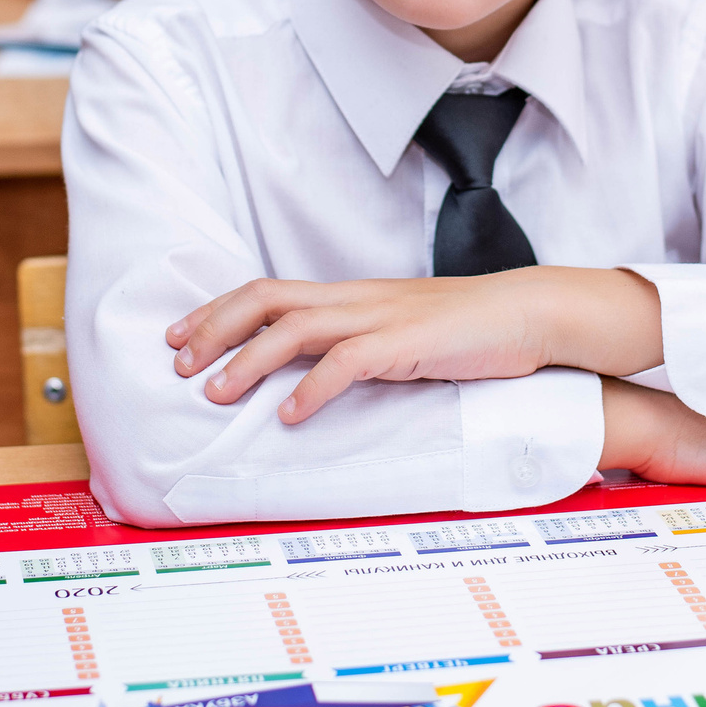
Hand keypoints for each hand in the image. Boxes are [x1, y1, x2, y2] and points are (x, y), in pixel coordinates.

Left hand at [166, 267, 662, 422]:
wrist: (528, 313)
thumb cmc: (466, 330)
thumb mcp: (397, 333)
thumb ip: (354, 345)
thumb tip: (308, 377)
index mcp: (350, 297)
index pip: (267, 291)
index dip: (216, 311)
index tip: (178, 338)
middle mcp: (355, 299)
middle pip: (266, 298)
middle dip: (214, 329)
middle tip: (177, 364)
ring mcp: (380, 317)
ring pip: (296, 326)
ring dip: (249, 360)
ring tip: (218, 394)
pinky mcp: (407, 343)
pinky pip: (349, 361)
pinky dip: (314, 388)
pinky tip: (293, 416)